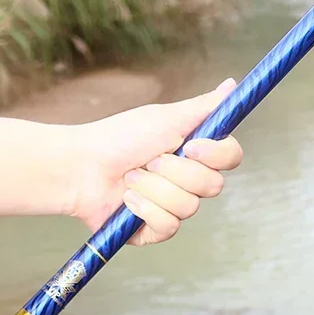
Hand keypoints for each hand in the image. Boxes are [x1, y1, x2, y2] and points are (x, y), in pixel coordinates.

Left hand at [70, 79, 242, 244]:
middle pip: (213, 185)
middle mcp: (189, 180)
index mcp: (195, 153)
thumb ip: (204, 106)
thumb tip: (232, 85)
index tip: (190, 145)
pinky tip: (127, 200)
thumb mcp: (165, 117)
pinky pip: (168, 225)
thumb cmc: (118, 138)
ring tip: (131, 177)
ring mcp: (174, 206)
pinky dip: (145, 209)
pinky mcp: (155, 229)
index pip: (231, 157)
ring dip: (154, 188)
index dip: (216, 155)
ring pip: (189, 206)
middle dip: (176, 171)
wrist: (81, 166)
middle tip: (150, 159)